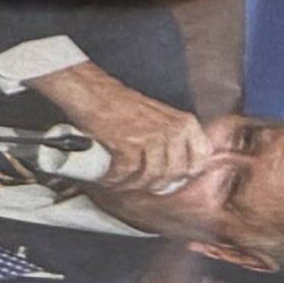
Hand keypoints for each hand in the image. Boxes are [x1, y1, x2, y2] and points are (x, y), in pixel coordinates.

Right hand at [19, 59, 252, 231]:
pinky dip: (115, 174)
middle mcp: (174, 132)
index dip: (185, 180)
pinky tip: (106, 159)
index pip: (197, 165)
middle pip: (175, 178)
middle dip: (153, 182)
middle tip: (129, 169)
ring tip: (115, 160)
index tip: (181, 193)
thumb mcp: (153, 121)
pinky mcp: (130, 148)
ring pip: (151, 180)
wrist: (87, 89)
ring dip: (131, 177)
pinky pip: (128, 177)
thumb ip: (169, 148)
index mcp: (183, 124)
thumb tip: (182, 181)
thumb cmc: (117, 108)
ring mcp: (154, 140)